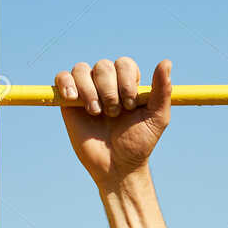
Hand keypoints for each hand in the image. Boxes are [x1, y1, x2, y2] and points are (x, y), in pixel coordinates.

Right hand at [55, 56, 171, 192]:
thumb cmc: (139, 142)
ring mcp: (87, 90)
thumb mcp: (157, 117)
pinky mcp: (68, 101)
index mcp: (128, 82)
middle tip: (114, 114)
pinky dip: (66, 84)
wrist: (117, 165)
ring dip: (90, 90)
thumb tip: (166, 62)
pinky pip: (61, 77)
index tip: (130, 106)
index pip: (124, 64)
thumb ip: (162, 90)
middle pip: (103, 66)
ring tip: (96, 113)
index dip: (126, 81)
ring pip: (81, 69)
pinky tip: (74, 99)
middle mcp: (107, 82)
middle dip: (109, 91)